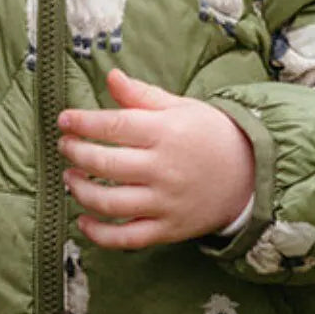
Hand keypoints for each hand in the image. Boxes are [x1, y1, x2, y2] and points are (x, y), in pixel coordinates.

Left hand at [57, 69, 254, 249]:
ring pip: (111, 203)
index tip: (64, 120)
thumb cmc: (209, 134)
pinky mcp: (169, 229)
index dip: (83, 123)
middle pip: (106, 165)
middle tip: (65, 147)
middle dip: (76, 154)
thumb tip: (111, 75)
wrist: (250, 174)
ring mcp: (166, 202)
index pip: (114, 126)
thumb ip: (141, 95)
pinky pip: (129, 238)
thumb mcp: (180, 107)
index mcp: (165, 133)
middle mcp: (164, 169)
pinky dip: (100, 234)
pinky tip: (83, 221)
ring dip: (81, 192)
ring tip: (69, 178)